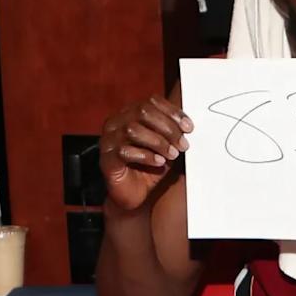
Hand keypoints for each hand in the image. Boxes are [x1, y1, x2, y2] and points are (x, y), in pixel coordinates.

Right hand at [99, 95, 192, 211]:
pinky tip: (159, 162)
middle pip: (142, 112)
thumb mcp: (167, 145)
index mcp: (130, 114)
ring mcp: (108, 140)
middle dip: (168, 128)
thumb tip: (187, 126)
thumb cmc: (151, 165)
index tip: (189, 127)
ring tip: (172, 155)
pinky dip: (146, 156)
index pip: (151, 101)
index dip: (172, 112)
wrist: (135, 193)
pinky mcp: (106, 159)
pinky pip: (124, 151)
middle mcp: (116, 123)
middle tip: (182, 144)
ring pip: (132, 130)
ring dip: (158, 142)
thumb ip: (174, 132)